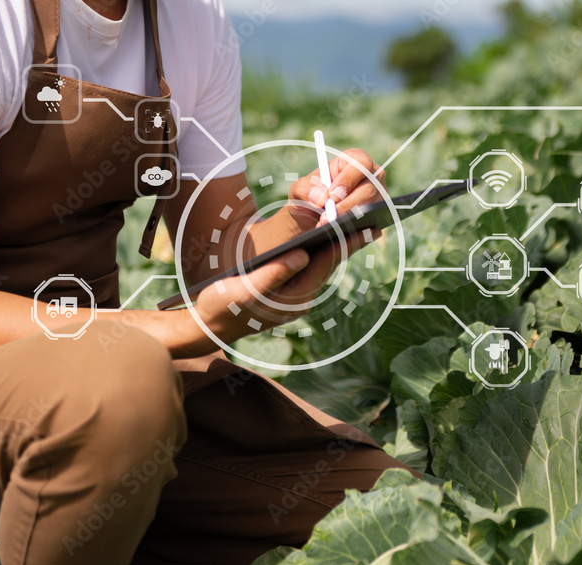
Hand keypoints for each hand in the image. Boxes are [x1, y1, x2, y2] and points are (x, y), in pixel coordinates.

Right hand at [184, 228, 378, 351]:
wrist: (209, 328)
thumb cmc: (221, 306)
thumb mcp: (243, 289)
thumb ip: (272, 274)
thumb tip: (301, 256)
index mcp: (292, 298)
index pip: (324, 265)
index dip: (345, 244)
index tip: (367, 228)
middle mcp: (299, 299)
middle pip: (328, 265)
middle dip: (349, 243)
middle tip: (373, 220)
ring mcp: (294, 298)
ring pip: (320, 267)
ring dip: (337, 247)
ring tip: (357, 225)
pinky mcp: (287, 294)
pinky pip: (309, 270)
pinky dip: (320, 253)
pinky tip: (326, 239)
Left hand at [285, 148, 385, 231]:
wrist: (310, 219)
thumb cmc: (308, 197)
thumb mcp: (299, 189)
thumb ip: (306, 189)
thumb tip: (321, 197)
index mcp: (353, 161)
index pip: (361, 163)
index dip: (348, 179)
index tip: (332, 196)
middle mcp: (371, 177)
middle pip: (369, 189)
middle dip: (346, 206)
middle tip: (326, 218)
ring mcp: (377, 198)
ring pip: (372, 208)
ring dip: (348, 220)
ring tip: (326, 226)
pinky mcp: (377, 217)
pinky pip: (373, 225)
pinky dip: (355, 231)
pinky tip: (339, 234)